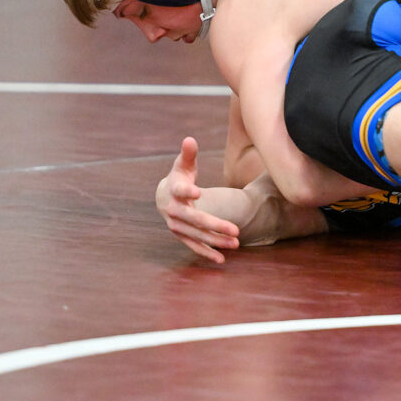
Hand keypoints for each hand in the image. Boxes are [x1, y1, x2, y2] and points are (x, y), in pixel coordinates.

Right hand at [156, 137, 239, 262]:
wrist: (164, 196)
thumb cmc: (179, 176)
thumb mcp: (182, 164)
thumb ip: (188, 154)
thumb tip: (190, 140)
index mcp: (174, 189)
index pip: (180, 190)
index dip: (187, 191)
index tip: (197, 192)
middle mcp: (173, 210)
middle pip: (194, 218)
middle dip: (215, 224)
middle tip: (236, 230)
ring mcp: (177, 225)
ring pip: (197, 235)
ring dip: (216, 241)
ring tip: (236, 244)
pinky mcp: (182, 235)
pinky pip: (194, 246)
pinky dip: (207, 253)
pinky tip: (222, 260)